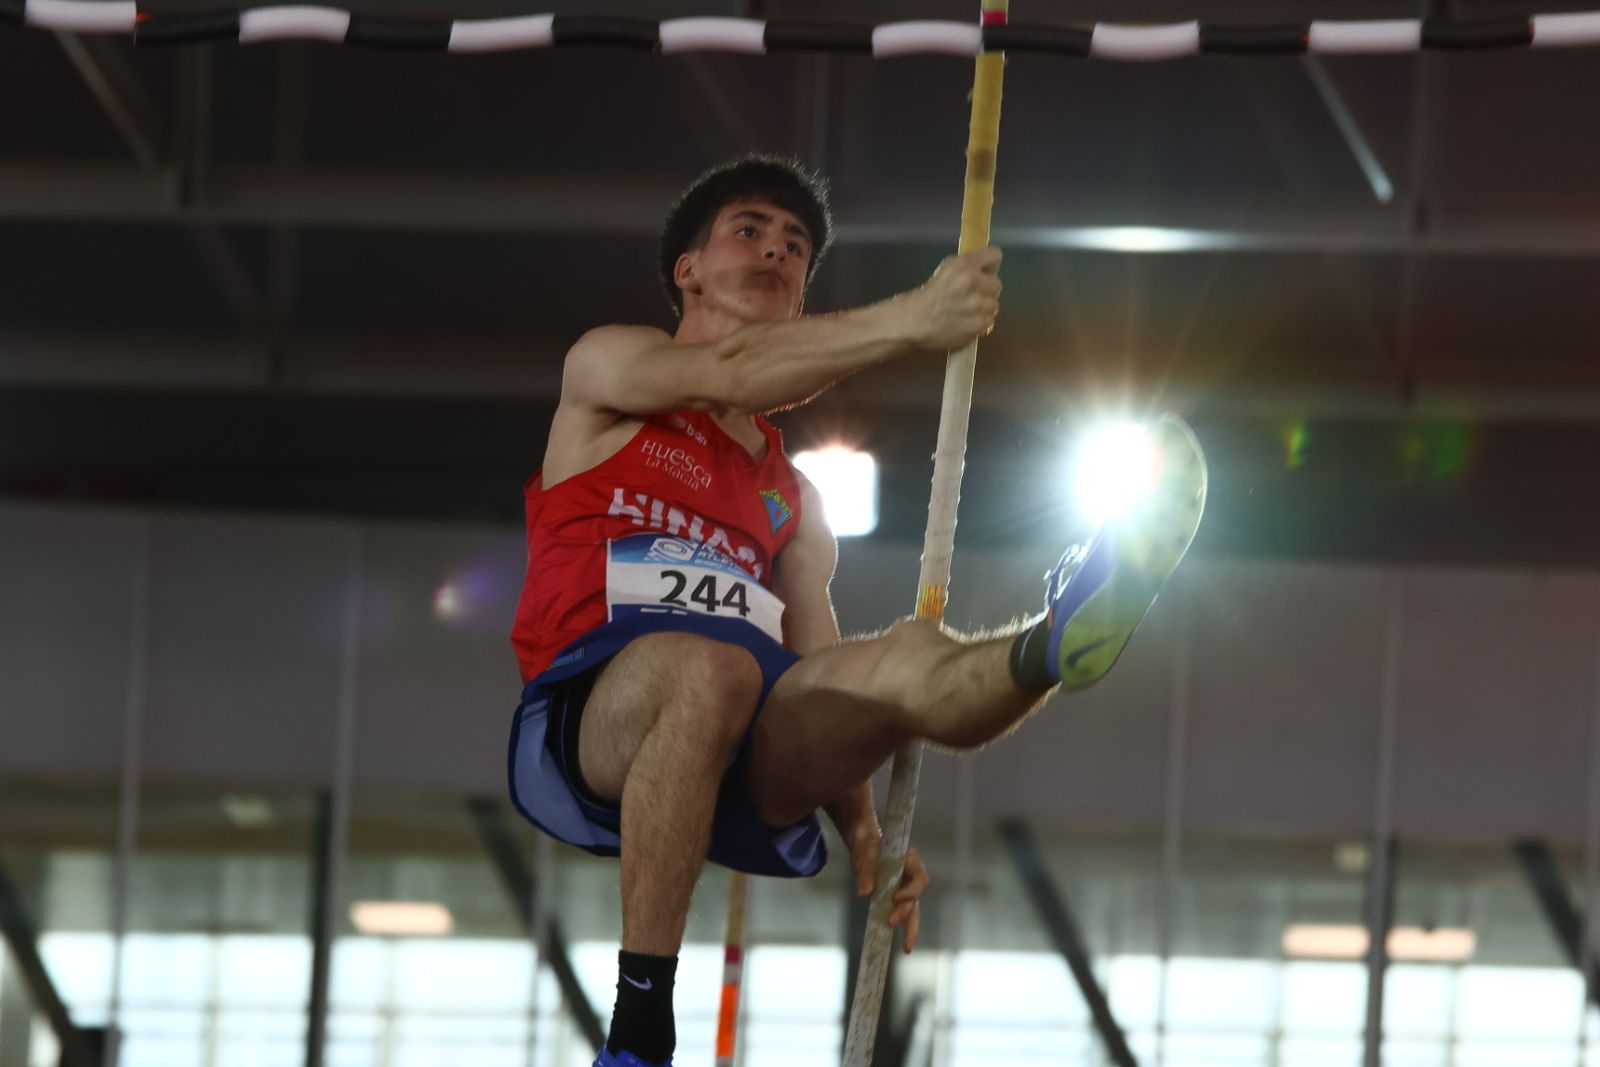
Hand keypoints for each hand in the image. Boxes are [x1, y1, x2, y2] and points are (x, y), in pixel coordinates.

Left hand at [846, 823, 932, 953]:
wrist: (863, 843)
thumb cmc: (867, 844)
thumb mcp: (865, 854)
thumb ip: (866, 871)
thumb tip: (864, 893)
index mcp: (910, 862)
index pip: (919, 879)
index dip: (910, 891)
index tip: (895, 897)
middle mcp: (911, 876)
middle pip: (916, 898)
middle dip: (906, 913)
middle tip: (891, 923)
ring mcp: (905, 887)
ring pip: (912, 909)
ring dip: (909, 928)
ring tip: (906, 948)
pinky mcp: (895, 895)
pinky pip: (901, 912)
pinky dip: (900, 926)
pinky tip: (899, 943)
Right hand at [904, 246, 1002, 351]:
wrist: (915, 322)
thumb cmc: (929, 295)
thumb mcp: (946, 269)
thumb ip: (968, 266)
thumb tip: (986, 269)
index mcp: (964, 264)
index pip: (995, 255)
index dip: (990, 266)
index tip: (983, 273)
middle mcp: (973, 281)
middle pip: (997, 284)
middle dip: (986, 290)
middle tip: (971, 296)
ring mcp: (977, 304)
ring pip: (994, 304)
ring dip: (984, 308)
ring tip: (968, 311)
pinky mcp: (979, 323)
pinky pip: (990, 320)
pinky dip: (980, 323)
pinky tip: (966, 322)